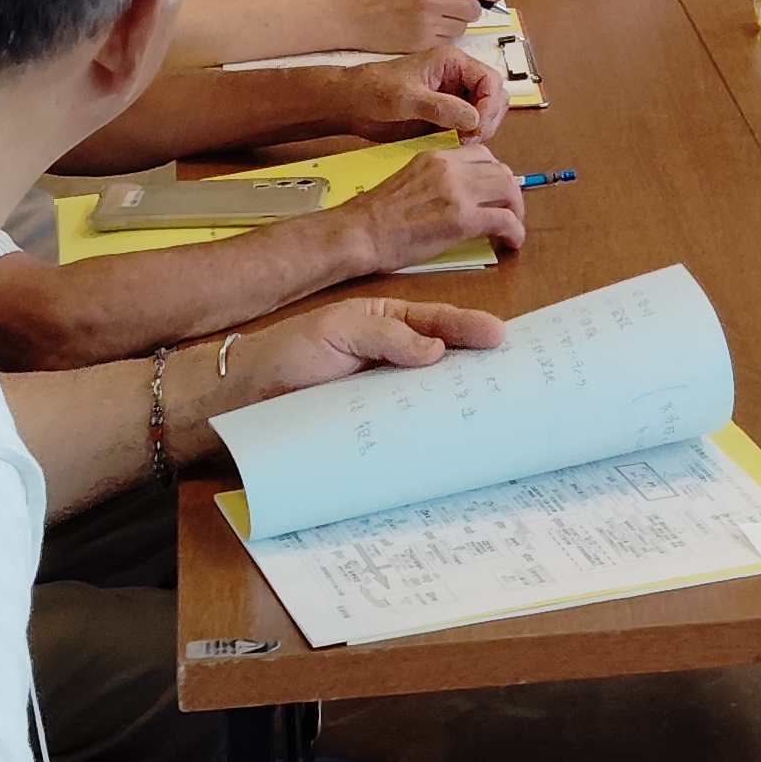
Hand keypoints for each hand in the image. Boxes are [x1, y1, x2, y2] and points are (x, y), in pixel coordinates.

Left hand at [217, 296, 510, 409]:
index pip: (438, 321)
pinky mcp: (378, 427)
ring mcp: (388, 394)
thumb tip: (436, 349)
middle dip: (478, 366)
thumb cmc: (289, 353)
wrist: (247, 397)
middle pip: (446, 361)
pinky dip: (432, 433)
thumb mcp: (336, 330)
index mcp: (389, 323)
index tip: (498, 335)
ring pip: (432, 396)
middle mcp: (394, 358)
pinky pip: (411, 428)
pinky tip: (451, 440)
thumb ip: (385, 335)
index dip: (470, 327)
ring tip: (492, 410)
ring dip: (459, 403)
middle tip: (512, 375)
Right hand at [336, 0, 499, 52]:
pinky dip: (446, 35)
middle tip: (463, 5)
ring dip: (459, 22)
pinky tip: (430, 28)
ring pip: (462, 26)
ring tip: (440, 15)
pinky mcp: (421, 44)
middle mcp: (430, 1)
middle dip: (473, 7)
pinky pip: (448, 40)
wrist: (350, 16)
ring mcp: (426, 25)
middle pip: (472, 8)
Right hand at [339, 142, 530, 268]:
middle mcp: (450, 168)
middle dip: (511, 193)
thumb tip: (459, 196)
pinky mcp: (463, 219)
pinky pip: (505, 220)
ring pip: (509, 190)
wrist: (360, 232)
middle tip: (509, 212)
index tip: (494, 193)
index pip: (482, 155)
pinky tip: (511, 243)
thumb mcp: (409, 181)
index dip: (495, 175)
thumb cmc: (375, 215)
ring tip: (512, 227)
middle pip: (501, 170)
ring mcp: (458, 191)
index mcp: (435, 157)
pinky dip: (515, 232)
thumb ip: (437, 181)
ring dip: (516, 210)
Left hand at [343, 45, 510, 140]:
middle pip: (494, 98)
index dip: (490, 103)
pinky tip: (454, 145)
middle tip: (470, 137)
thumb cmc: (374, 90)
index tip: (478, 124)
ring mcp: (453, 99)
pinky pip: (470, 128)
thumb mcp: (407, 97)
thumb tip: (474, 118)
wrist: (353, 105)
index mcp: (453, 63)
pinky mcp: (447, 117)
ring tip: (461, 142)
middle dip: (488, 119)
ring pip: (485, 115)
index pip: (491, 79)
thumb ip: (441, 107)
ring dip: (481, 130)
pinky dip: (469, 138)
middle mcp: (458, 79)